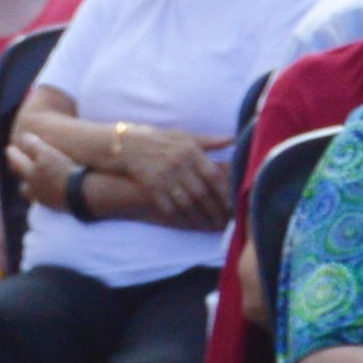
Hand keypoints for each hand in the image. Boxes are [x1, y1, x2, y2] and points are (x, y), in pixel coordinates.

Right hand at [106, 125, 228, 226]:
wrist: (128, 144)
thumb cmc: (162, 139)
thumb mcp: (186, 136)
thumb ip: (210, 141)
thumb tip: (234, 139)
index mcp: (191, 152)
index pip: (213, 176)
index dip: (225, 193)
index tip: (234, 206)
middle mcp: (178, 165)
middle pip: (202, 193)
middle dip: (215, 210)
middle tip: (225, 222)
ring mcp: (164, 177)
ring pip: (187, 204)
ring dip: (200, 218)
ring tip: (210, 226)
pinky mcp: (152, 187)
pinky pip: (169, 207)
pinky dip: (181, 218)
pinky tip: (190, 224)